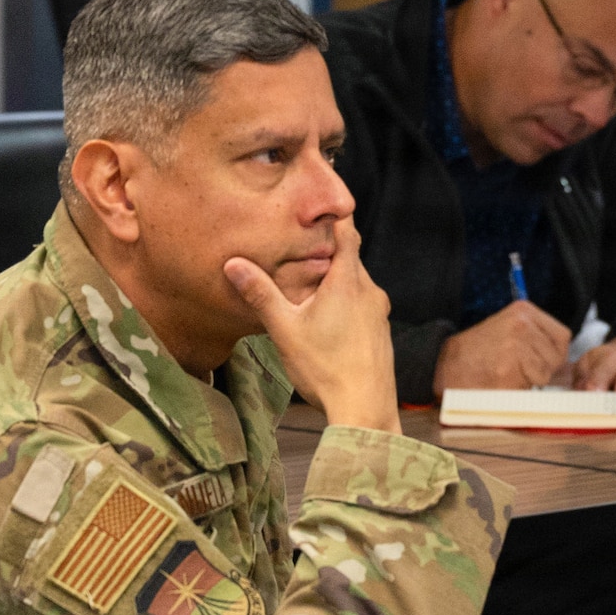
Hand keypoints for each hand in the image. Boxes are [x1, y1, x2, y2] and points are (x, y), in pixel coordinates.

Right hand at [225, 219, 398, 432]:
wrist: (365, 408)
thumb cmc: (325, 368)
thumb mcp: (284, 330)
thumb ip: (261, 295)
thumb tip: (234, 264)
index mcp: (348, 282)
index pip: (348, 234)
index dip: (336, 218)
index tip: (324, 206)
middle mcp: (370, 291)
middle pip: (350, 259)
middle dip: (327, 254)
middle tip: (301, 249)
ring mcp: (379, 312)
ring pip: (357, 284)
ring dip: (336, 281)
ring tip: (308, 288)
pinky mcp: (381, 332)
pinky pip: (363, 305)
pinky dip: (346, 303)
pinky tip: (327, 320)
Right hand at [434, 301, 573, 393]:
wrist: (445, 364)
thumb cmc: (478, 350)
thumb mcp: (510, 330)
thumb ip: (538, 340)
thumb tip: (570, 366)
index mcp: (524, 311)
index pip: (562, 336)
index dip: (555, 354)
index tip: (542, 361)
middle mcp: (522, 326)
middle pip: (556, 358)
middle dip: (543, 370)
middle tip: (517, 369)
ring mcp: (515, 348)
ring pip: (544, 375)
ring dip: (529, 382)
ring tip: (507, 373)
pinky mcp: (507, 372)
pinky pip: (528, 389)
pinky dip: (517, 392)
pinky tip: (500, 382)